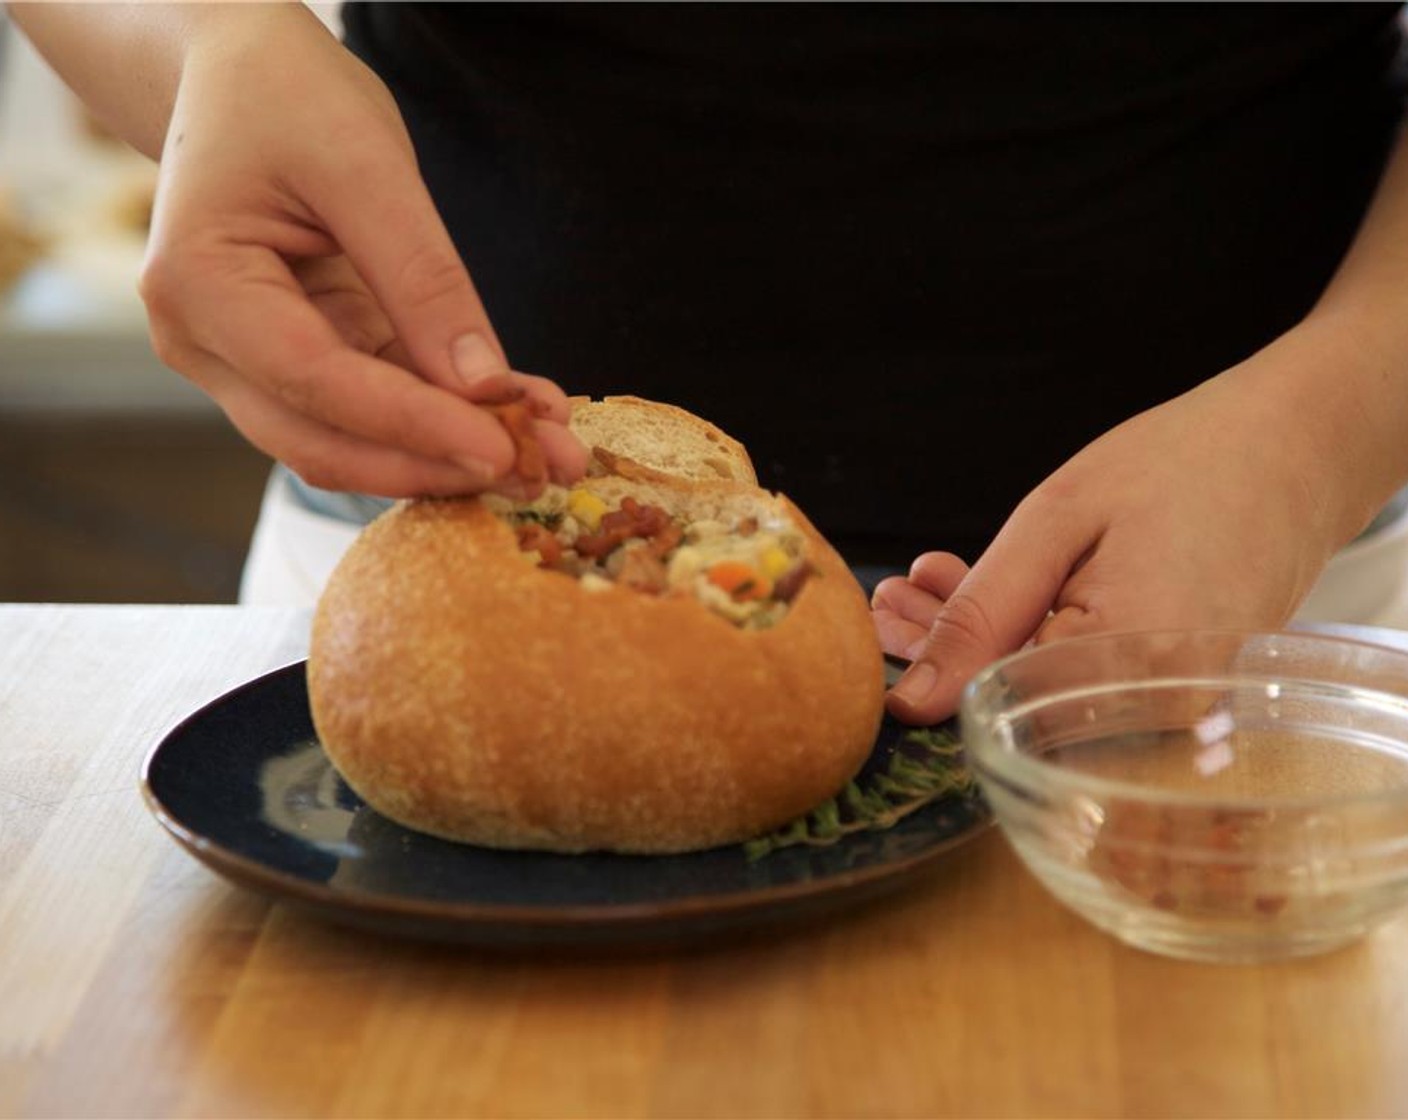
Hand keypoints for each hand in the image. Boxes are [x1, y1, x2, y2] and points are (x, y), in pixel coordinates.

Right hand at [138, 6, 586, 497]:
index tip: (501, 446)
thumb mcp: (365, 166)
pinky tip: (517, 414)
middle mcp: (206, 342)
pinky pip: (374, 408)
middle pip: (323, 440)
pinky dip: (443, 418)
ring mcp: (246, 360)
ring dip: (447, 454)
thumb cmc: (288, 96)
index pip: (315, 382)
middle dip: (435, 463)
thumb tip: (483, 387)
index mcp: (200, 283)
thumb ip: (424, 280)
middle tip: (540, 471)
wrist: (244, 75)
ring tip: (548, 450)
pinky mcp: (299, 359)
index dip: (413, 424)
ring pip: (349, 441)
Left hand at [873, 352, 1367, 724]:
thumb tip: (913, 703)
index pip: (991, 703)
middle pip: (1014, 703)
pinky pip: (1085, 676)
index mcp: (1127, 667)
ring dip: (982, 637)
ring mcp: (1175, 708)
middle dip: (944, 647)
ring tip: (932, 583)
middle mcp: (1158, 710)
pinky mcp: (1179, 691)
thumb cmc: (1185, 464)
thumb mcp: (1058, 521)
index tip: (879, 625)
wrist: (1299, 446)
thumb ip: (982, 616)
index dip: (927, 666)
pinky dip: (1034, 634)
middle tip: (896, 599)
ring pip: (1044, 688)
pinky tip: (993, 593)